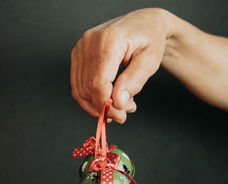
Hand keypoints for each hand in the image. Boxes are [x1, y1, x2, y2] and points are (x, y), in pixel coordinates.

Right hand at [70, 8, 169, 122]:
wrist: (142, 23)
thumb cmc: (149, 39)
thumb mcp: (150, 61)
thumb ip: (134, 81)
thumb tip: (117, 103)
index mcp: (109, 40)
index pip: (98, 82)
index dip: (106, 104)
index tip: (121, 116)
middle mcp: (90, 41)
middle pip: (87, 88)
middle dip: (103, 107)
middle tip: (123, 114)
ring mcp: (81, 47)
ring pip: (79, 89)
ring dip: (96, 105)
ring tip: (118, 106)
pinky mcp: (78, 54)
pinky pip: (78, 84)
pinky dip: (90, 98)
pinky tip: (107, 100)